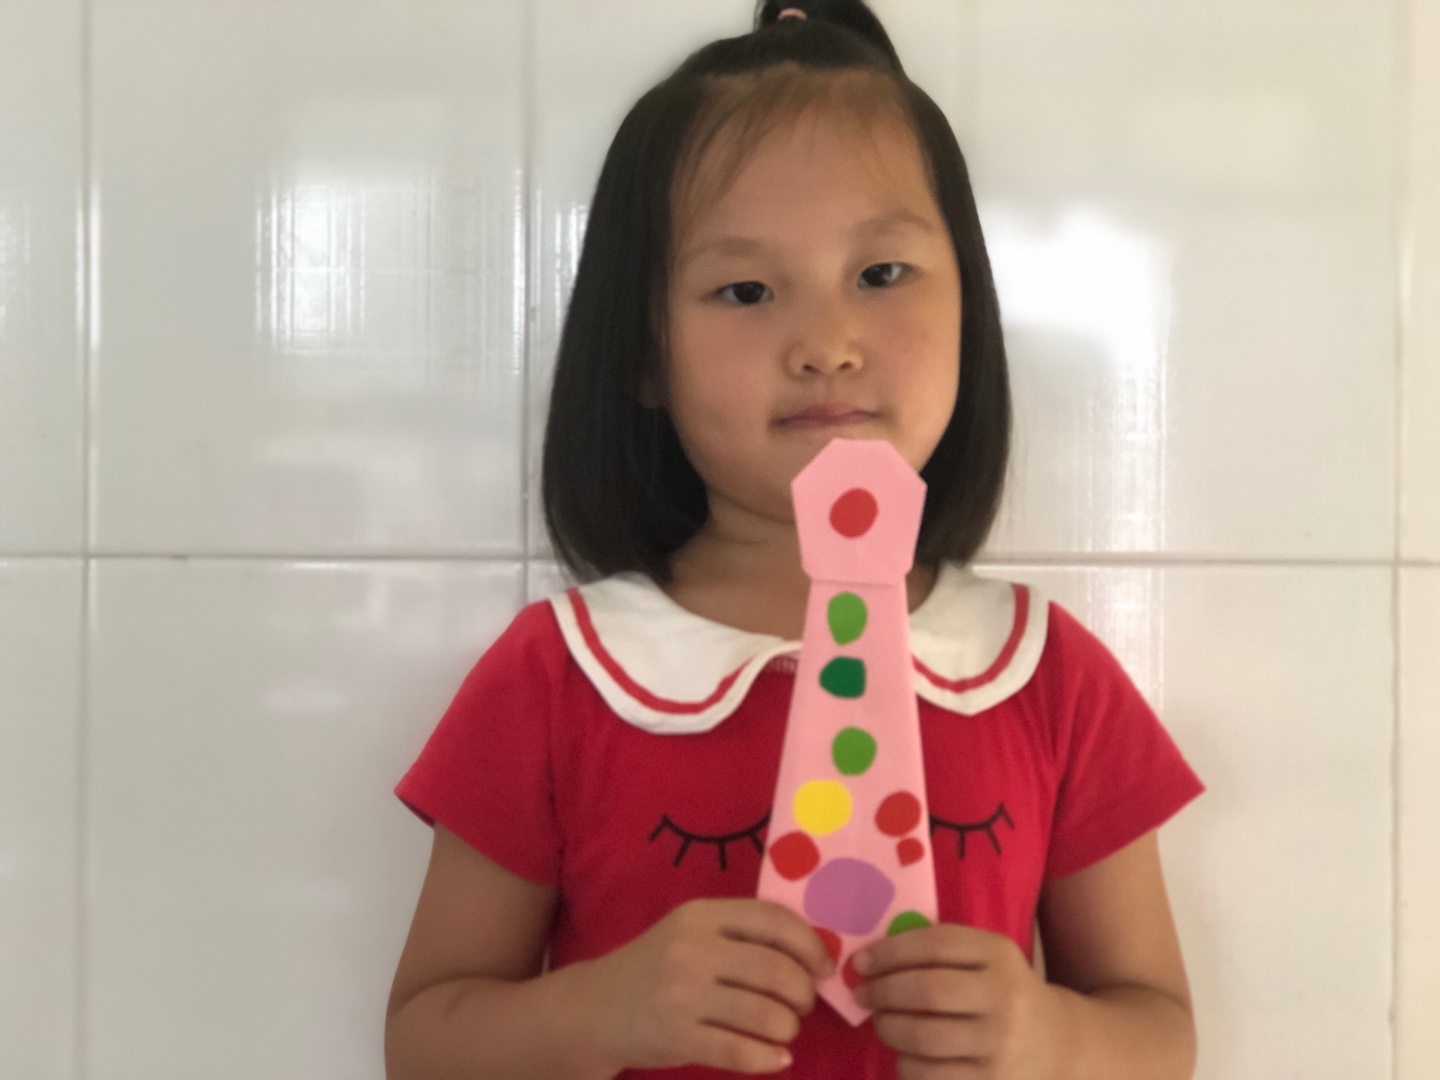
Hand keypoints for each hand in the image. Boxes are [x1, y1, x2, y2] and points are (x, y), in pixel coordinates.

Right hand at [577, 897, 835, 1074]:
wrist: (594, 1008)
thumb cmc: (658, 968)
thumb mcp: (691, 934)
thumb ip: (740, 935)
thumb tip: (812, 953)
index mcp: (702, 915)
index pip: (773, 920)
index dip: (810, 945)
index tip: (824, 967)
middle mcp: (692, 949)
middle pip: (776, 970)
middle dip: (803, 993)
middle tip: (802, 1005)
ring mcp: (682, 994)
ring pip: (765, 1015)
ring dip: (788, 1028)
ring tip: (784, 1030)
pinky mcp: (677, 1036)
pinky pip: (740, 1051)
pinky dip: (768, 1058)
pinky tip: (776, 1059)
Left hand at [851, 923, 1064, 1079]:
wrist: (1059, 1044)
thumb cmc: (1003, 992)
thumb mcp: (985, 958)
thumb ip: (937, 951)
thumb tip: (870, 959)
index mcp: (999, 955)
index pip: (934, 945)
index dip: (889, 952)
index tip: (861, 962)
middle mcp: (1003, 997)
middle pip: (926, 991)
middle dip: (882, 992)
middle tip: (863, 995)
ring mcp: (999, 1044)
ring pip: (923, 1037)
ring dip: (888, 1028)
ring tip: (882, 1023)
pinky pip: (930, 1075)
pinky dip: (906, 1064)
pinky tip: (906, 1055)